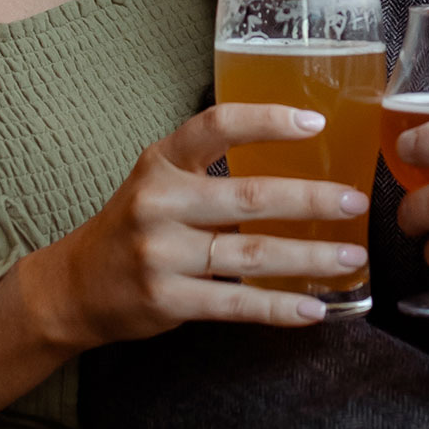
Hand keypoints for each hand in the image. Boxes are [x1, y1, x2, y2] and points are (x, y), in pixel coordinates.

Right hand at [0, 104, 368, 406]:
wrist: (74, 286)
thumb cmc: (133, 224)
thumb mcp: (159, 178)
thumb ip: (211, 166)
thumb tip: (297, 156)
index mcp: (162, 161)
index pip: (217, 126)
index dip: (268, 120)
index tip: (316, 123)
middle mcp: (159, 203)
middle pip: (249, 196)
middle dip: (311, 200)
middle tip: (354, 202)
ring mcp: (161, 254)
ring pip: (252, 254)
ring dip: (309, 257)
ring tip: (351, 256)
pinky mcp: (167, 300)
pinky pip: (236, 304)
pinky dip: (279, 306)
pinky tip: (313, 308)